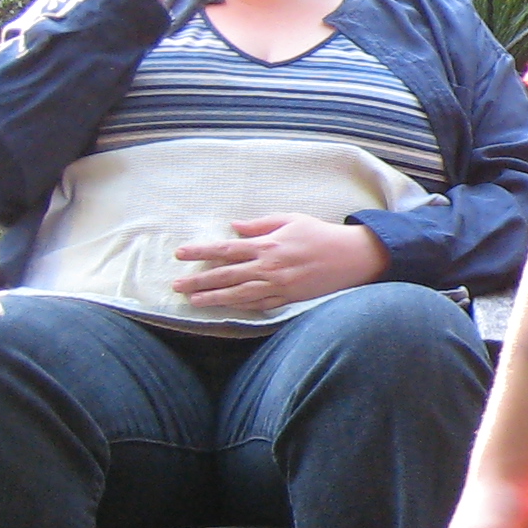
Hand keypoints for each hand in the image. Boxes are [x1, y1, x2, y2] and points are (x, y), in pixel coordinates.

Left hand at [169, 215, 389, 312]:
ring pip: (237, 294)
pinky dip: (239, 306)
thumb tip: (234, 227)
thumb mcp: (291, 220)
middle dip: (198, 280)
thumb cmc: (321, 234)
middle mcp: (268, 267)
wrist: (351, 257)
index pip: (226, 249)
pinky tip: (225, 307)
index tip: (180, 254)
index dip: (201, 252)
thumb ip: (261, 224)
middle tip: (176, 286)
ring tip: (193, 300)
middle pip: (225, 275)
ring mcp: (277, 285)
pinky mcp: (287, 298)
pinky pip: (258, 304)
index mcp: (267, 245)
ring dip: (213, 298)